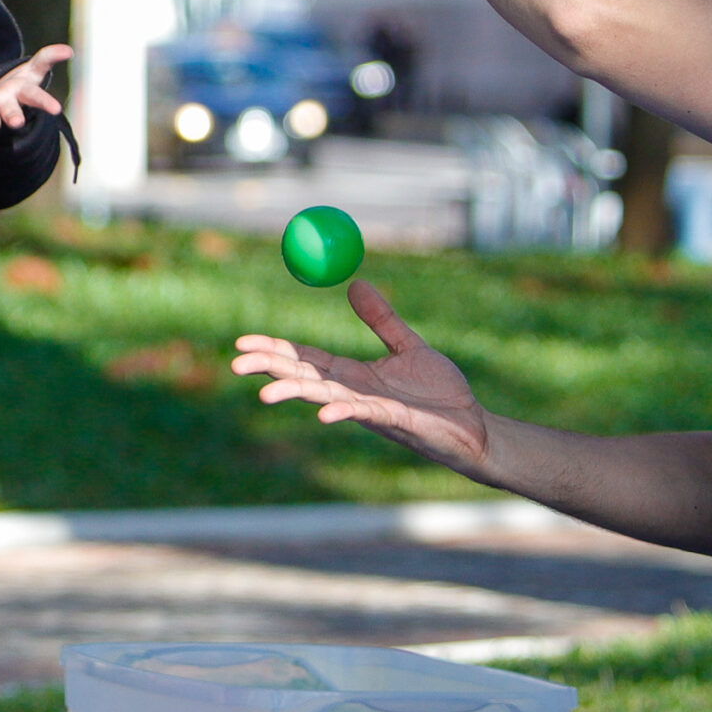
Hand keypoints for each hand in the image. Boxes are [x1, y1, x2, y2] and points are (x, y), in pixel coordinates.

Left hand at [0, 44, 70, 134]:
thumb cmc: (16, 88)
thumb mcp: (32, 70)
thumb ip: (47, 58)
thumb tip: (68, 50)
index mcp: (21, 96)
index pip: (36, 98)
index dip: (46, 102)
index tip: (56, 109)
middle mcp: (5, 108)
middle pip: (11, 112)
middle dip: (13, 116)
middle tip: (17, 122)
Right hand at [231, 281, 490, 474]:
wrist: (475, 427)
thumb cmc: (441, 394)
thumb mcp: (408, 347)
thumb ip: (380, 319)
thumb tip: (354, 283)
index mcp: (354, 376)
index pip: (305, 361)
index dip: (275, 350)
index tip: (242, 342)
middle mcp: (355, 394)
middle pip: (305, 379)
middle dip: (271, 371)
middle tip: (236, 364)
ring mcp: (373, 410)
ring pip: (326, 398)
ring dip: (295, 396)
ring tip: (265, 395)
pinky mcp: (398, 421)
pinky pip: (366, 414)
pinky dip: (344, 412)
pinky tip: (325, 413)